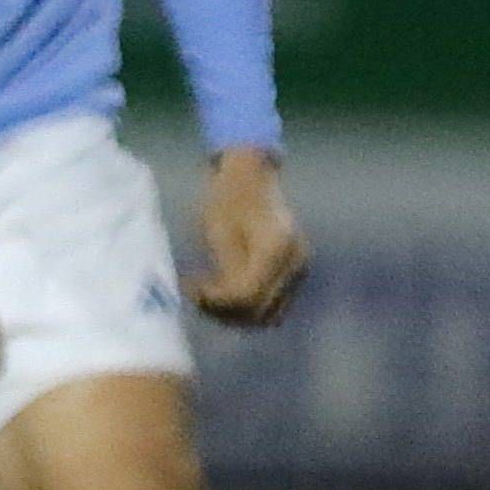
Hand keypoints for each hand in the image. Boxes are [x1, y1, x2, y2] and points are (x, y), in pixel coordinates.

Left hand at [188, 145, 309, 326]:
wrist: (251, 175)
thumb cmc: (228, 197)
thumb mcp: (219, 232)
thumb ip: (227, 270)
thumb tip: (222, 303)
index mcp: (275, 248)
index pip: (247, 295)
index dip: (215, 302)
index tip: (191, 287)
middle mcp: (295, 263)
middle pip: (261, 312)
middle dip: (224, 312)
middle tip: (196, 294)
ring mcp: (299, 269)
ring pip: (269, 314)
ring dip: (236, 314)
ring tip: (207, 295)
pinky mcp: (295, 272)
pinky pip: (272, 303)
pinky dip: (248, 305)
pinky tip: (223, 290)